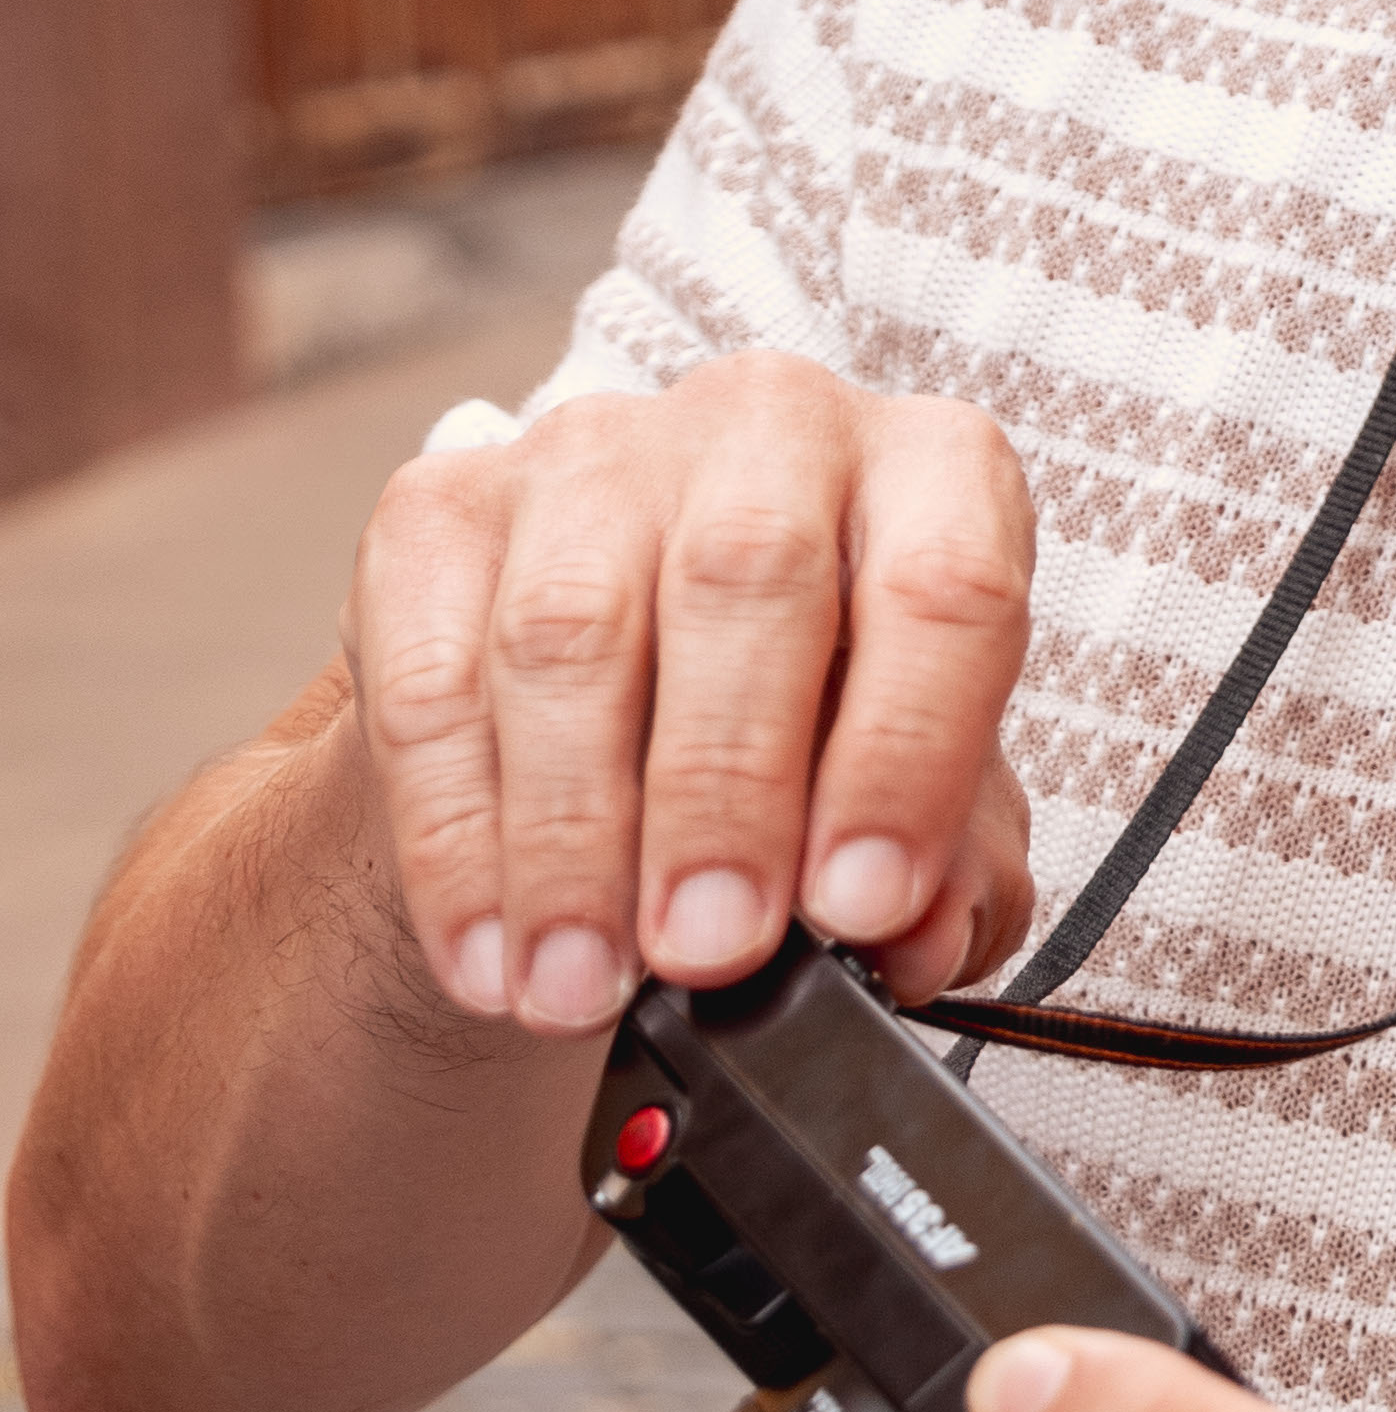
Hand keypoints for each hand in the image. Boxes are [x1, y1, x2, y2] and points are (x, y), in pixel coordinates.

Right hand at [346, 357, 1036, 1037]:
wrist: (629, 703)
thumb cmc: (810, 730)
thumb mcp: (916, 794)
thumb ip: (948, 866)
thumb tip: (922, 937)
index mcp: (932, 470)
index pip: (944, 586)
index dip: (903, 754)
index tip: (861, 906)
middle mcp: (772, 423)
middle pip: (745, 580)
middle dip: (722, 796)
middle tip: (709, 952)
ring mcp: (594, 451)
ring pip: (570, 636)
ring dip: (572, 841)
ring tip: (583, 988)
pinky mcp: (439, 512)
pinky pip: (431, 682)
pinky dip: (457, 841)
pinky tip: (489, 951)